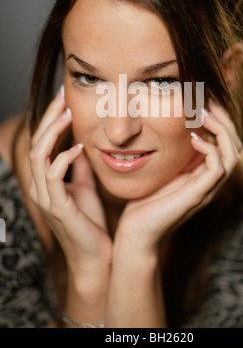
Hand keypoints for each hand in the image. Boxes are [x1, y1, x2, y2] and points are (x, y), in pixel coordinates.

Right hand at [28, 87, 112, 272]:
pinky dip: (63, 159)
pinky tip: (78, 148)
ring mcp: (47, 197)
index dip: (51, 120)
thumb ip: (80, 166)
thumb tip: (84, 143)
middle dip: (48, 118)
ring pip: (39, 156)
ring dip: (52, 132)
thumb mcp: (85, 186)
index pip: (43, 143)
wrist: (96, 256)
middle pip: (36, 143)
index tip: (64, 99)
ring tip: (67, 114)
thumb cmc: (90, 222)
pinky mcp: (57, 207)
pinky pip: (53, 177)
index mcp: (47, 180)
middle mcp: (42, 186)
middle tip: (62, 97)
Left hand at [115, 101, 241, 254]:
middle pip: (234, 145)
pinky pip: (217, 168)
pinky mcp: (198, 195)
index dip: (219, 121)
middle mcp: (209, 181)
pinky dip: (210, 149)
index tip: (205, 101)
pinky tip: (193, 138)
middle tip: (208, 102)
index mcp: (203, 174)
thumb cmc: (144, 202)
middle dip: (224, 120)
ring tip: (203, 114)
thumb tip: (165, 128)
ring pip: (232, 154)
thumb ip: (170, 154)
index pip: (224, 143)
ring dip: (221, 131)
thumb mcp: (160, 170)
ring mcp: (206, 189)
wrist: (136, 233)